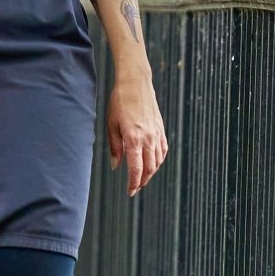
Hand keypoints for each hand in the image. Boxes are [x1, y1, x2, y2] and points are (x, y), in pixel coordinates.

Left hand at [107, 72, 168, 196]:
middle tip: (134, 187)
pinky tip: (152, 163)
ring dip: (150, 172)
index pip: (136, 169)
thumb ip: (115, 147)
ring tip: (142, 177)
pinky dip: (158, 160)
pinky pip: (163, 150)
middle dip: (142, 180)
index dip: (133, 183)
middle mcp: (148, 138)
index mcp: (134, 138)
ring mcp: (157, 134)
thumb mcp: (111, 125)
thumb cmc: (119, 102)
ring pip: (157, 161)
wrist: (136, 83)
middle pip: (149, 168)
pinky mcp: (161, 129)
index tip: (130, 192)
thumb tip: (116, 166)